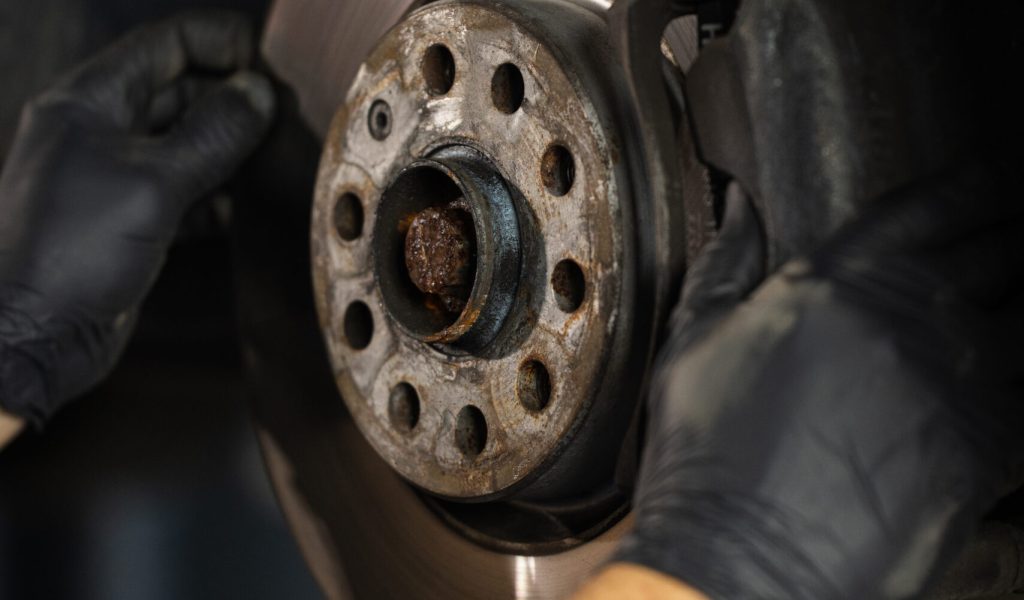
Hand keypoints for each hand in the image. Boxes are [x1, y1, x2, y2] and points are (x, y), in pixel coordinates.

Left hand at [0, 11, 274, 426]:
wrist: (33, 336)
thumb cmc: (72, 252)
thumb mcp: (153, 183)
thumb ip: (212, 134)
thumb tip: (259, 92)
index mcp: (90, 101)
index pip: (166, 45)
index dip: (222, 45)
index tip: (272, 66)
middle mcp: (101, 129)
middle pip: (181, 90)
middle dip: (233, 99)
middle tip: (284, 118)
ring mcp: (116, 175)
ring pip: (188, 141)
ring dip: (231, 148)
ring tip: (273, 158)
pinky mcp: (133, 218)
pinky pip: (185, 189)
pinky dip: (216, 194)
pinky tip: (241, 208)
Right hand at [614, 168, 1023, 598]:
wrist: (739, 558)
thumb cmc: (708, 454)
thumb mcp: (694, 342)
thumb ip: (725, 262)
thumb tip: (738, 204)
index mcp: (835, 282)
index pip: (923, 209)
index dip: (969, 188)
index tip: (989, 183)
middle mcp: (908, 316)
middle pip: (996, 254)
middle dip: (1014, 240)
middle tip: (1018, 242)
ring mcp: (957, 380)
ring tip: (1018, 312)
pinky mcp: (990, 445)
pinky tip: (1015, 383)